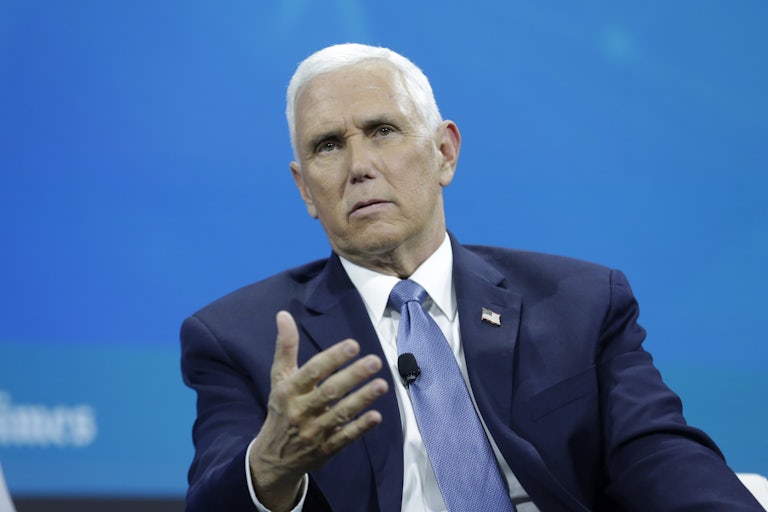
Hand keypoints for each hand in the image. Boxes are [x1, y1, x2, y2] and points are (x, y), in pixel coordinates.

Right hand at [248, 310, 388, 510]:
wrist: (273, 458)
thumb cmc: (282, 408)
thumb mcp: (279, 378)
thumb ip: (285, 347)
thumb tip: (283, 314)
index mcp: (289, 391)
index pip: (312, 371)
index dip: (333, 358)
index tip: (353, 345)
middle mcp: (300, 411)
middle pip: (329, 391)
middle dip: (353, 376)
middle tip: (375, 360)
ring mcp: (313, 432)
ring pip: (339, 414)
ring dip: (361, 399)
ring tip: (382, 384)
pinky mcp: (325, 449)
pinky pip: (344, 438)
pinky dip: (360, 428)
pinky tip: (376, 416)